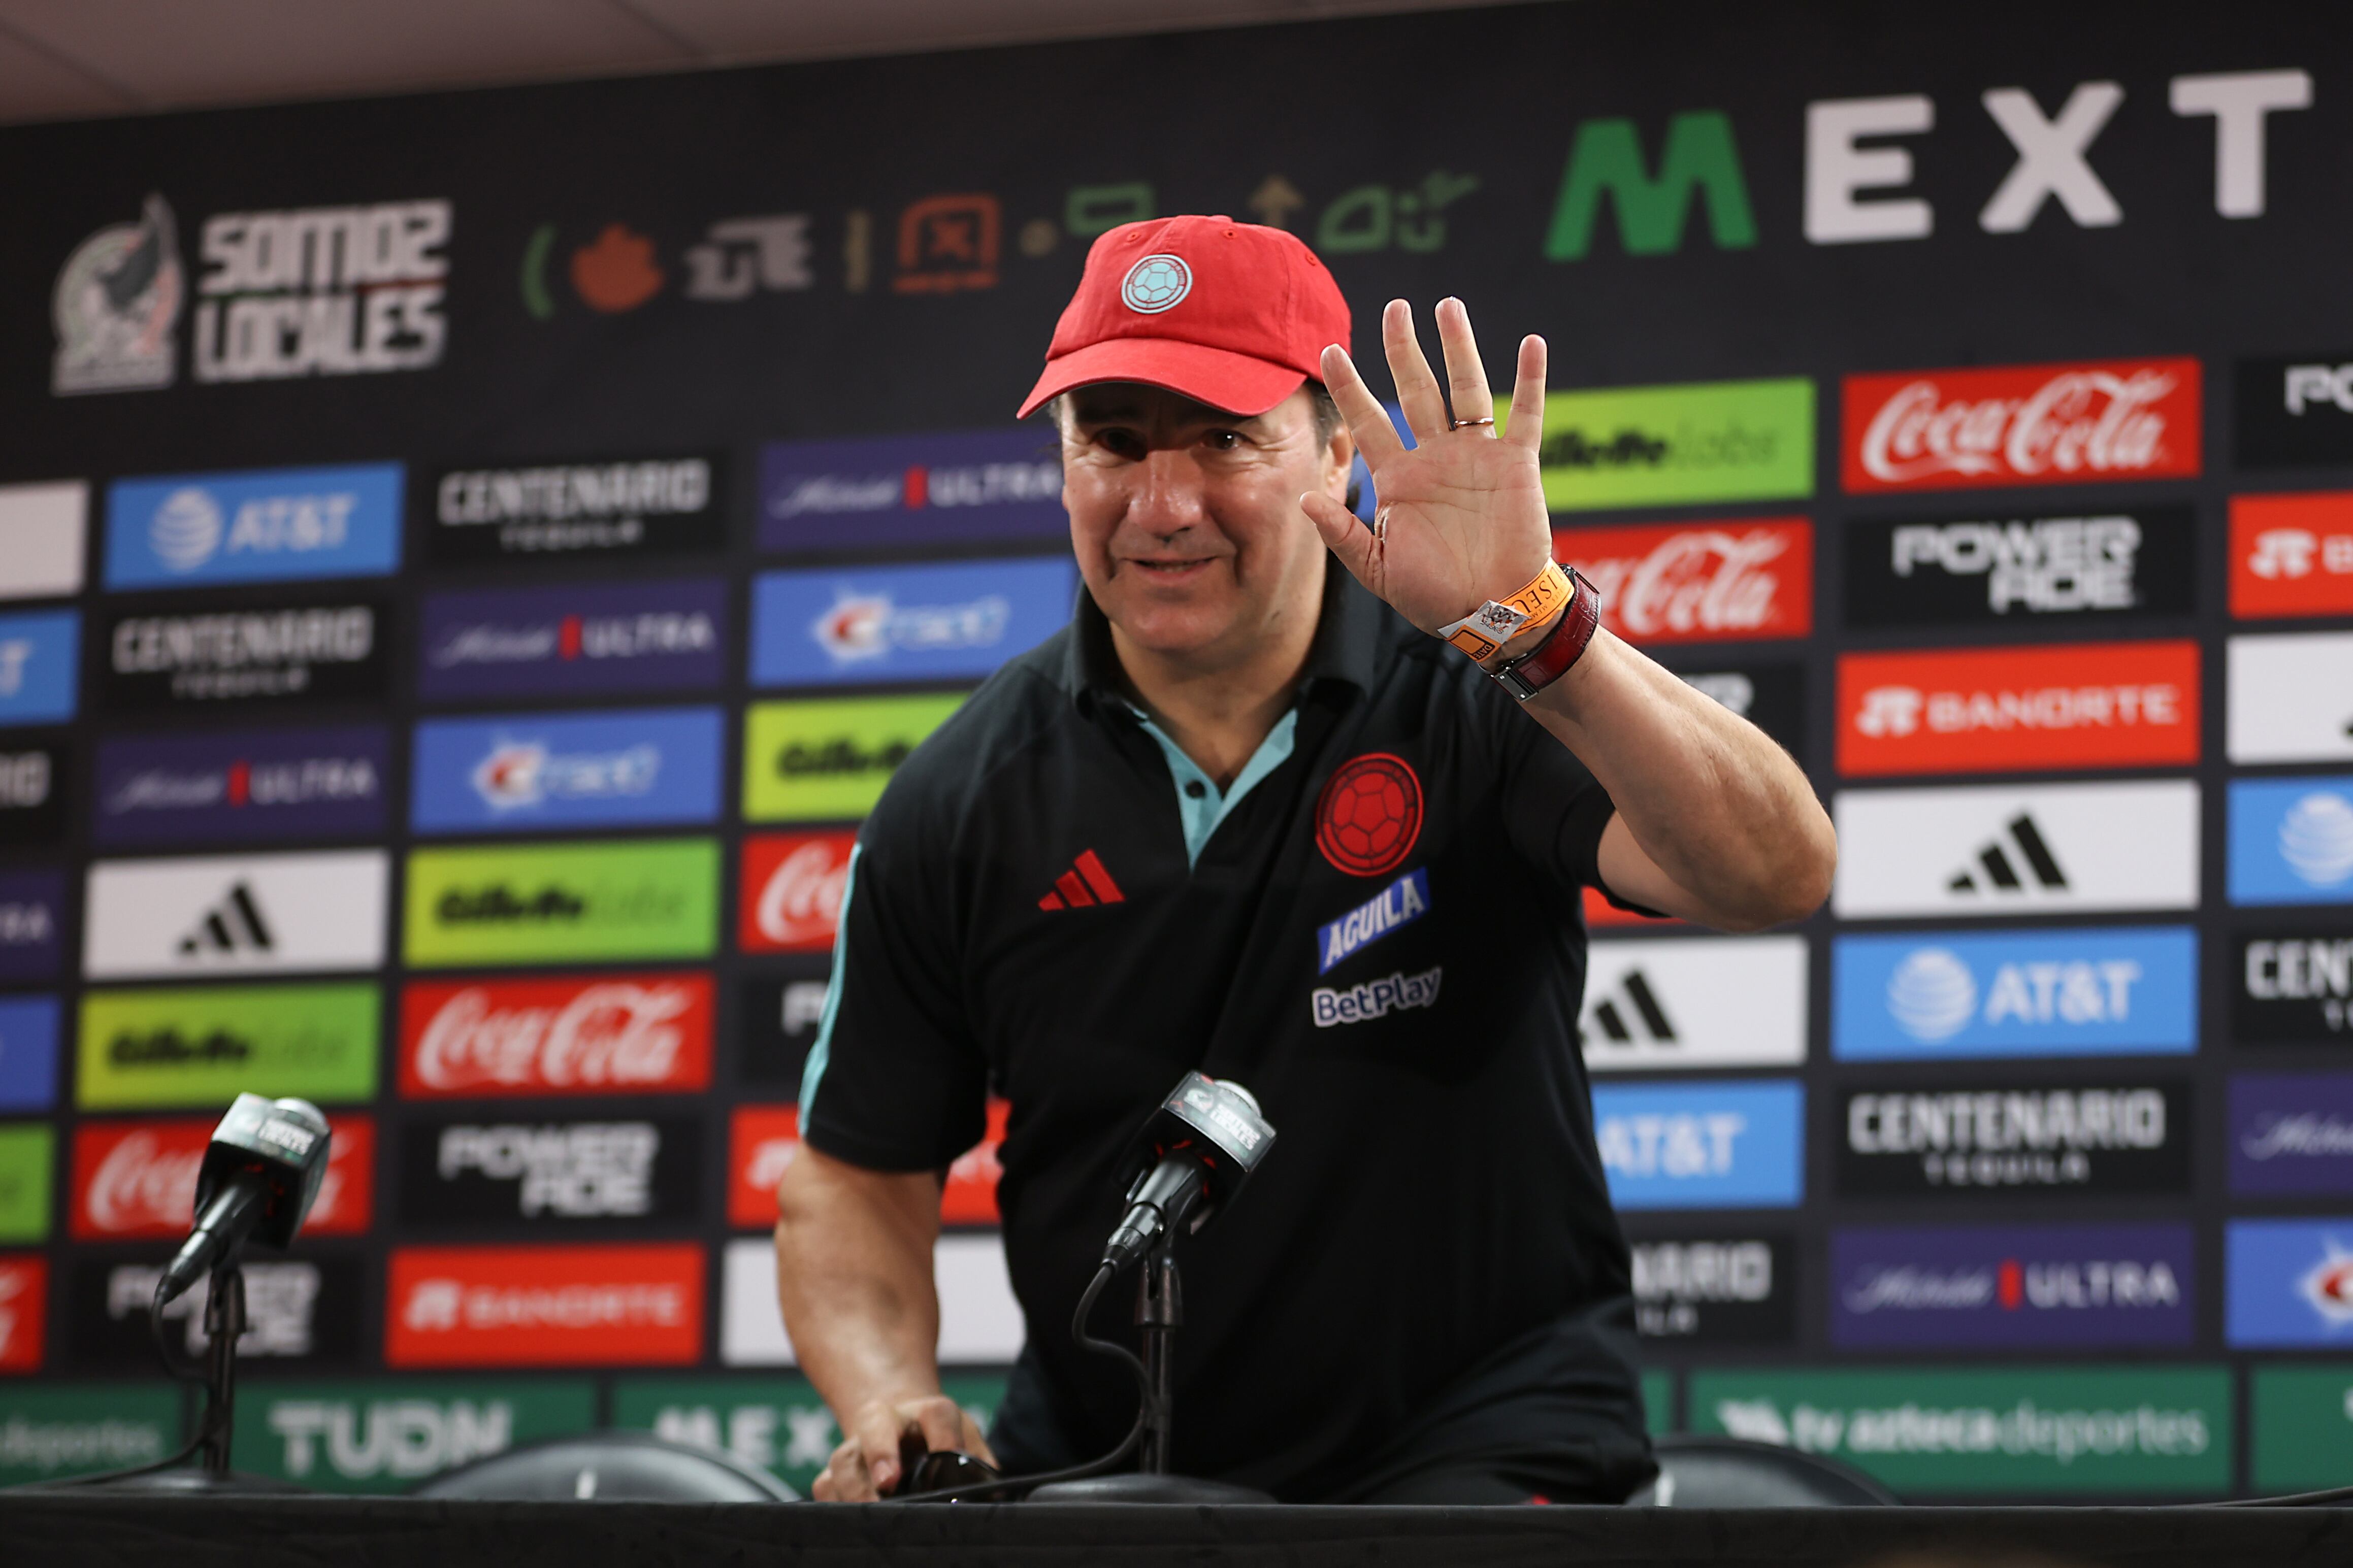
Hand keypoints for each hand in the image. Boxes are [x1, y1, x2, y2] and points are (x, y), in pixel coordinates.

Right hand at [811, 1393, 995, 1500]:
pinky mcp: (835, 1471)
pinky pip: (826, 1486)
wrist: (899, 1422)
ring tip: (870, 1515)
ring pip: (844, 1459)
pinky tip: (849, 1523)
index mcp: (928, 1413)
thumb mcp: (967, 1442)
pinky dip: (834, 1505)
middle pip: (876, 1425)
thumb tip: (994, 1497)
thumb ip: (980, 1465)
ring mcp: (857, 1445)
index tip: (947, 1455)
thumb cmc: (940, 1441)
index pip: (938, 1415)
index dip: (943, 1436)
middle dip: (879, 1451)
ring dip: (854, 1488)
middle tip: (888, 1482)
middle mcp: (887, 1420)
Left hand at [1300, 298, 1554, 636]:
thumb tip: (1303, 498)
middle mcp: (1434, 457)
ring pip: (1466, 390)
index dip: (1348, 386)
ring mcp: (1476, 457)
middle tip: (1394, 308)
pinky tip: (1531, 344)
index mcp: (1398, 479)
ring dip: (1458, 348)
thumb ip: (1342, 534)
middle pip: (1416, 390)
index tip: (1327, 350)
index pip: (1367, 421)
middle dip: (1403, 349)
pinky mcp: (1517, 465)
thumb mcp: (1378, 570)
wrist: (1491, 612)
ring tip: (1447, 306)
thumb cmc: (1434, 595)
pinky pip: (1525, 415)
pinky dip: (1531, 380)